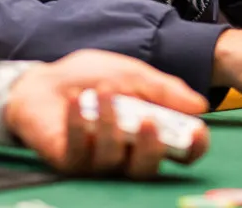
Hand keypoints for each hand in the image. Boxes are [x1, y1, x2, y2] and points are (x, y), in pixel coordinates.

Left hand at [5, 50, 209, 178]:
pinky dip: (79, 123)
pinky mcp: (69, 162)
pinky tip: (75, 100)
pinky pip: (80, 151)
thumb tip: (199, 105)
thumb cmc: (89, 78)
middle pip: (148, 168)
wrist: (42, 80)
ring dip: (110, 123)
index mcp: (146, 133)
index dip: (192, 147)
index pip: (178, 152)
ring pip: (113, 160)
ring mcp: (97, 161)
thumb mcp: (131, 73)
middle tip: (149, 121)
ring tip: (103, 91)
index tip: (197, 131)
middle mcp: (126, 154)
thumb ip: (162, 89)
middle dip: (152, 148)